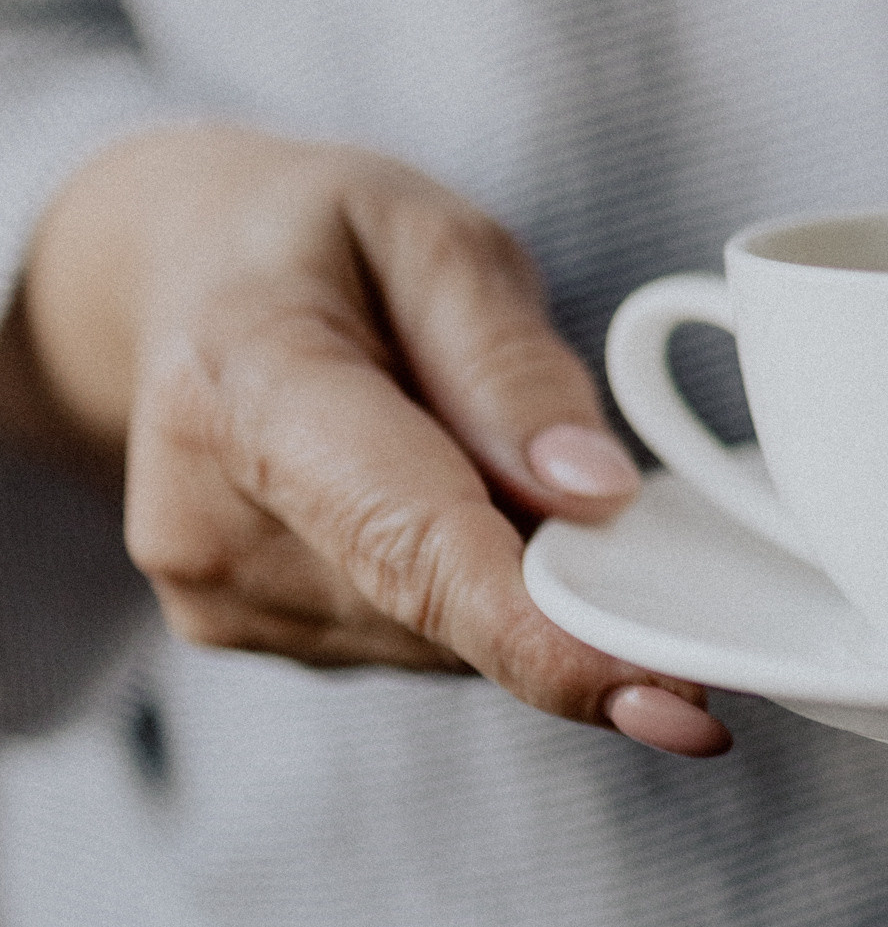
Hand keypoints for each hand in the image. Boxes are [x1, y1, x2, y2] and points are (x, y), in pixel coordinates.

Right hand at [1, 124, 726, 752]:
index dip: (537, 630)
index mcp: (244, 385)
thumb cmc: (320, 242)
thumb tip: (595, 497)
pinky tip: (439, 494)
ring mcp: (214, 593)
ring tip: (474, 446)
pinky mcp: (239, 632)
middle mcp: (203, 517)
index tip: (660, 687)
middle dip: (560, 581)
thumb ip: (511, 364)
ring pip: (436, 638)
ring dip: (506, 573)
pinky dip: (461, 587)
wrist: (188, 276)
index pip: (404, 540)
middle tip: (621, 508)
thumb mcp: (436, 238)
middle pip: (436, 602)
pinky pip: (410, 641)